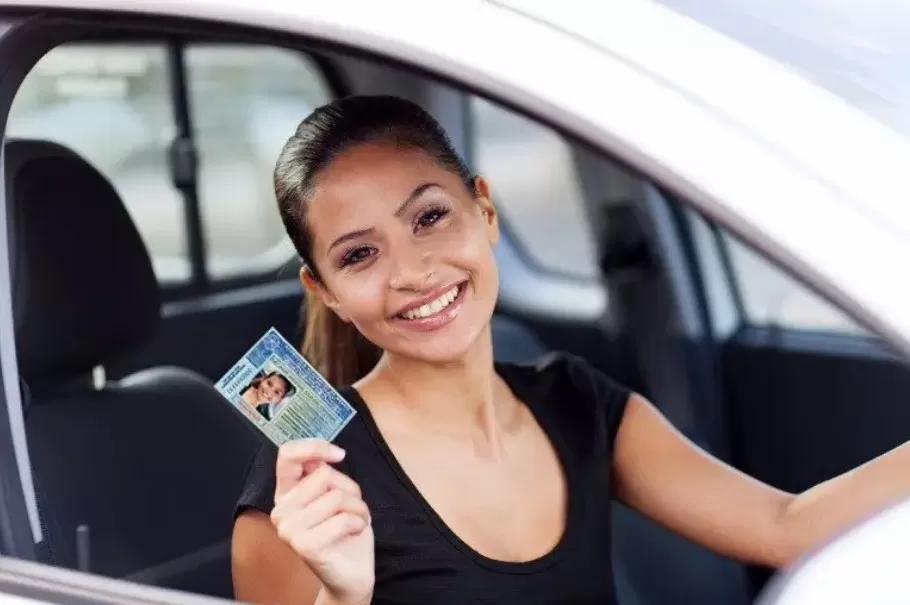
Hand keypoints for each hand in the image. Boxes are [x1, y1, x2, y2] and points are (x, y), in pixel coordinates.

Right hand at [271, 439, 374, 604]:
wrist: (349, 573)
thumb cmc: (344, 530)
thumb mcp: (336, 494)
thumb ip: (324, 474)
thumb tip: (322, 457)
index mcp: (286, 492)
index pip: (287, 455)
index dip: (314, 447)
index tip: (339, 454)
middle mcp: (281, 510)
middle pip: (324, 475)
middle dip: (350, 489)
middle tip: (351, 508)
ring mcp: (289, 530)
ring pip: (337, 497)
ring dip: (358, 508)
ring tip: (354, 522)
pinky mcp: (304, 547)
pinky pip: (343, 519)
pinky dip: (358, 523)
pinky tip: (353, 533)